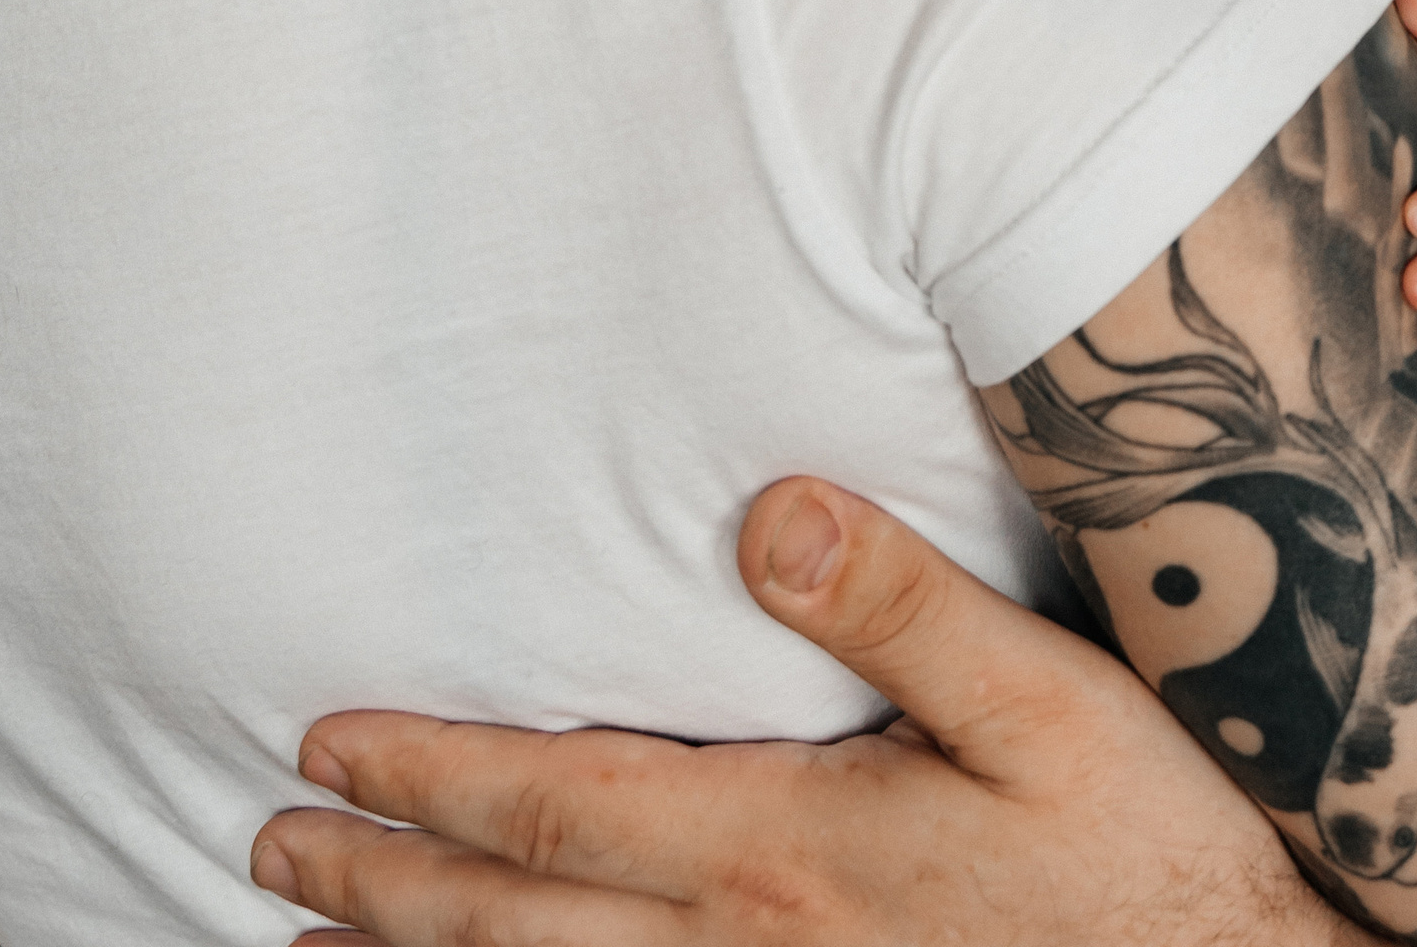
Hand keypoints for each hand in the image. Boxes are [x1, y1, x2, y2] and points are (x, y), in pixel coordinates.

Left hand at [249, 480, 1336, 946]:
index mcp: (782, 845)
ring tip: (321, 936)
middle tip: (269, 841)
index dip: (430, 774)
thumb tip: (771, 511)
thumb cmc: (1147, 848)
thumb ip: (904, 604)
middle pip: (514, 922)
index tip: (324, 741)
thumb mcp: (1046, 702)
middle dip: (381, 880)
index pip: (556, 809)